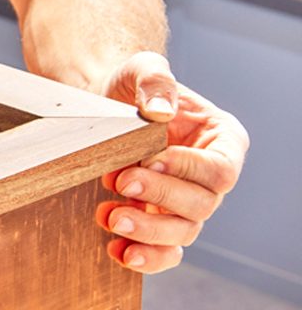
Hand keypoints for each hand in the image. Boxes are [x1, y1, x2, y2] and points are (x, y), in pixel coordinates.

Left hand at [96, 51, 248, 272]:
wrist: (102, 104)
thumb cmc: (131, 84)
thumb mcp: (143, 68)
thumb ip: (155, 82)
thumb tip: (159, 113)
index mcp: (221, 140)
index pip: (219, 169)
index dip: (188, 170)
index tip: (150, 160)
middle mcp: (208, 177)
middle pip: (201, 204)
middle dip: (161, 197)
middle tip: (121, 182)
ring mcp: (185, 202)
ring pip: (183, 232)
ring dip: (148, 231)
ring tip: (112, 217)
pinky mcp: (160, 219)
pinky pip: (165, 249)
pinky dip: (146, 256)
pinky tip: (117, 250)